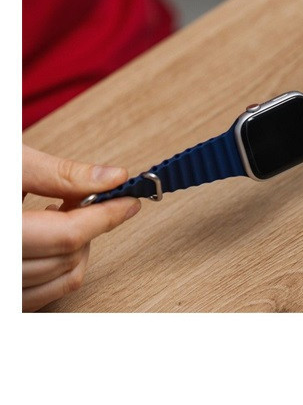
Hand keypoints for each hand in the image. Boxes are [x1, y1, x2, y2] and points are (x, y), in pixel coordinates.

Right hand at [22, 145, 140, 310]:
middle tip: (91, 197)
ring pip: (62, 279)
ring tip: (67, 214)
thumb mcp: (11, 163)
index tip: (130, 201)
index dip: (107, 215)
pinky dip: (61, 267)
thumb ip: (61, 173)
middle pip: (68, 255)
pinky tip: (52, 237)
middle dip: (92, 225)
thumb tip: (113, 177)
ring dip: (79, 246)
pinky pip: (44, 295)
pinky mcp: (3, 297)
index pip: (67, 233)